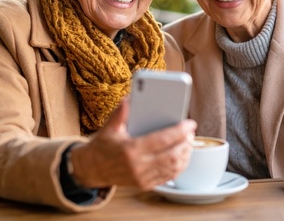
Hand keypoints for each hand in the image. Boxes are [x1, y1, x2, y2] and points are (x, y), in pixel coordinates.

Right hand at [70, 99, 196, 189]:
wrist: (92, 169)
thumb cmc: (102, 146)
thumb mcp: (109, 126)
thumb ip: (121, 112)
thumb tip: (131, 97)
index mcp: (130, 149)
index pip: (163, 140)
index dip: (180, 131)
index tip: (190, 123)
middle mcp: (138, 166)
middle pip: (172, 155)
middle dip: (186, 143)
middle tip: (191, 132)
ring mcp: (142, 178)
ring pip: (173, 168)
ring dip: (185, 155)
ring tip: (189, 142)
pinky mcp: (145, 185)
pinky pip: (168, 176)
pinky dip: (179, 166)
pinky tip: (182, 156)